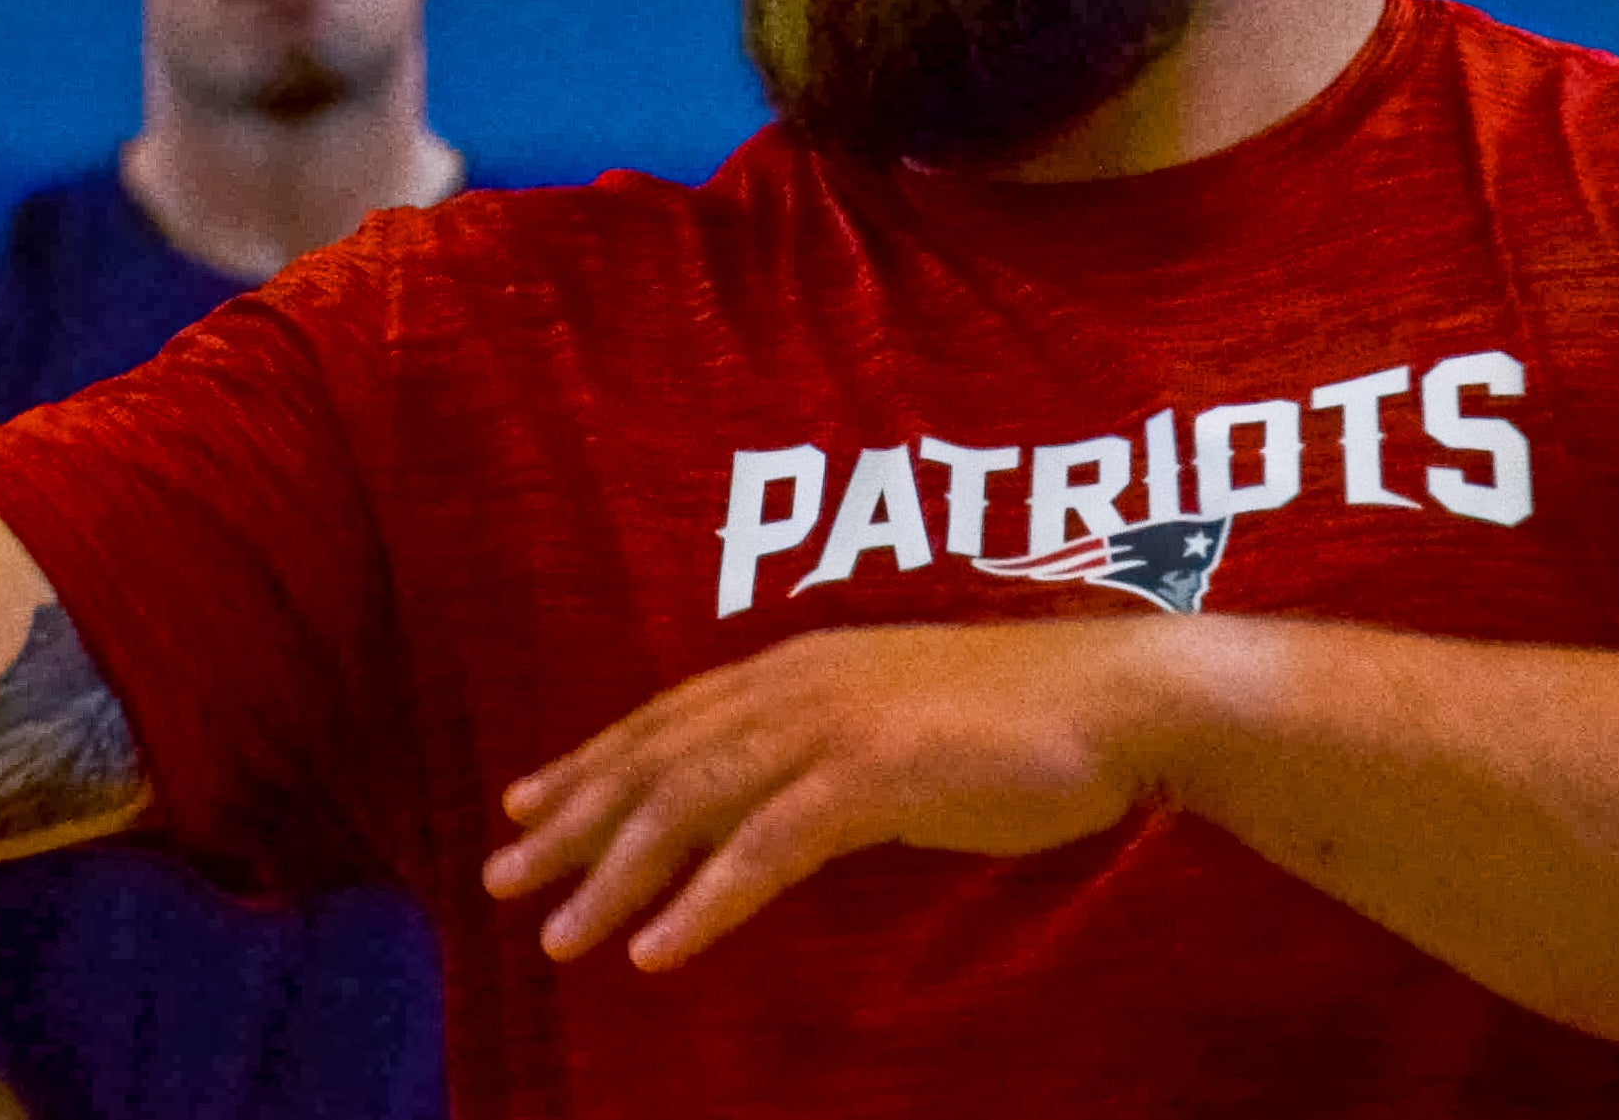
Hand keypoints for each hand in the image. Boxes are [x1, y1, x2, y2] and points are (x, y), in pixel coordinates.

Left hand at [482, 619, 1174, 970]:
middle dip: (573, 822)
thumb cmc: (1018, 719)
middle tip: (501, 882)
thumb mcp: (896, 719)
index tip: (523, 807)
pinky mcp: (876, 777)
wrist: (1117, 697)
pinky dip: (703, 901)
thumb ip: (826, 748)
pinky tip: (657, 951)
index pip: (666, 719)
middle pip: (657, 761)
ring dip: (616, 875)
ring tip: (560, 937)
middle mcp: (796, 685)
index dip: (590, 763)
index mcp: (797, 667)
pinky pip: (767, 849)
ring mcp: (833, 727)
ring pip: (692, 805)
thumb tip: (775, 798)